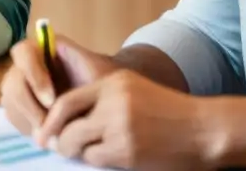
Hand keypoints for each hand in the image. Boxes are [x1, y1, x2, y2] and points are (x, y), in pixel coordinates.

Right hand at [1, 35, 115, 134]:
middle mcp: (26, 64)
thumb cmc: (101, 80)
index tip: (52, 102)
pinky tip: (47, 135)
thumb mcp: (97, 71)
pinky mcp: (19, 105)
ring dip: (28, 120)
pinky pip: (13, 115)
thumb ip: (80, 67)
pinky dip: (28, 127)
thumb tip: (58, 62)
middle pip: (12, 81)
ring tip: (51, 135)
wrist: (103, 99)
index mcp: (43, 48)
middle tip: (48, 126)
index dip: (33, 76)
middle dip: (29, 106)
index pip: (23, 53)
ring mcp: (19, 85)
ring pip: (10, 100)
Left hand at [36, 69, 208, 169]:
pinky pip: (95, 159)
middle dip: (56, 138)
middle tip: (52, 146)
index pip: (67, 101)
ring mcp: (120, 128)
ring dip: (73, 151)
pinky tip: (97, 158)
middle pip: (66, 123)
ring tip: (74, 153)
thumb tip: (64, 112)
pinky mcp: (128, 152)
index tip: (43, 129)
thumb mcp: (132, 88)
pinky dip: (91, 160)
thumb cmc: (166, 111)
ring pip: (78, 143)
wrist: (203, 130)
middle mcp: (113, 103)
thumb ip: (101, 95)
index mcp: (112, 84)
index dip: (51, 118)